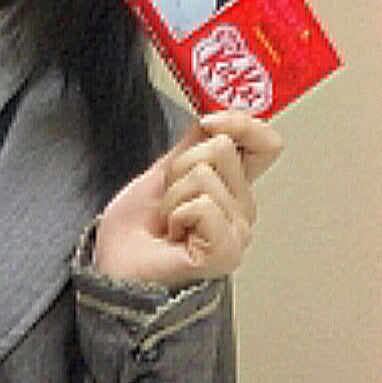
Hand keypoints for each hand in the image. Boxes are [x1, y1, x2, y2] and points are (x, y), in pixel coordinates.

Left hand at [94, 110, 283, 288]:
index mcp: (232, 189)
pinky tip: (174, 237)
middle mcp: (241, 211)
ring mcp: (237, 233)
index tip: (208, 122)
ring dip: (172, 196)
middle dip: (179, 167)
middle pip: (223, 149)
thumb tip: (214, 113)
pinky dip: (176, 215)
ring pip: (206, 175)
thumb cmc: (135, 233)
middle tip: (167, 201)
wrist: (115, 268)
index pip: (266, 144)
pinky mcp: (225, 252)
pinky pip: (203, 206)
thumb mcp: (162, 173)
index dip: (241, 123)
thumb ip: (192, 144)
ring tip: (167, 223)